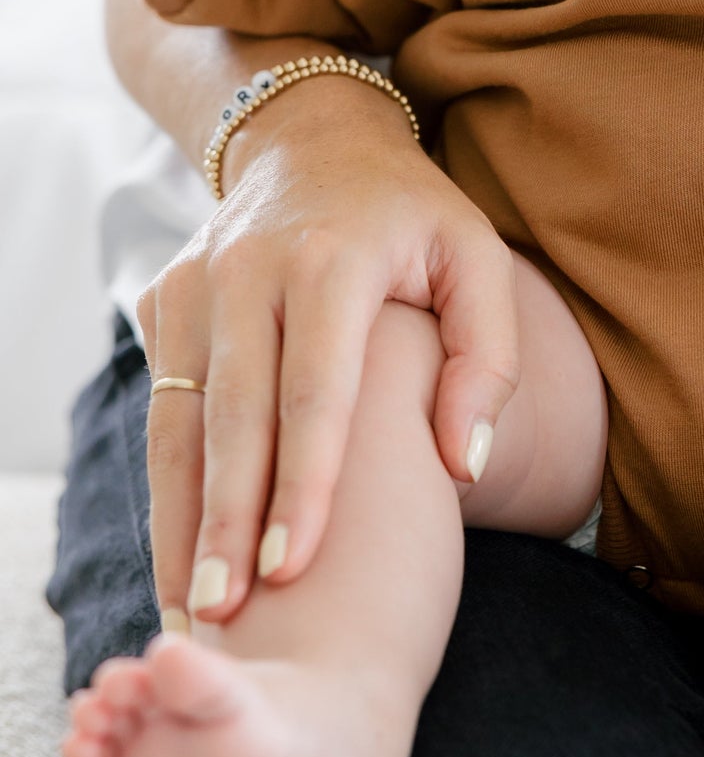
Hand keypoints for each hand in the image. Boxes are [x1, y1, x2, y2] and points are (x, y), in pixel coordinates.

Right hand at [138, 75, 519, 626]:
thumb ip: (488, 358)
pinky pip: (163, 410)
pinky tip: (182, 555)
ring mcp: (194, 286)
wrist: (311, 140)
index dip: (302, 483)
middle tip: (226, 616)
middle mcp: (248, 270)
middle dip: (226, 523)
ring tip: (193, 610)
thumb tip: (464, 465)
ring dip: (182, 521)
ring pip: (181, 423)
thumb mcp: (477, 257)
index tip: (294, 567)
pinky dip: (169, 487)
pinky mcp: (163, 302)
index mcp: (331, 259)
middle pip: (234, 417)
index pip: (314, 389)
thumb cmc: (411, 216)